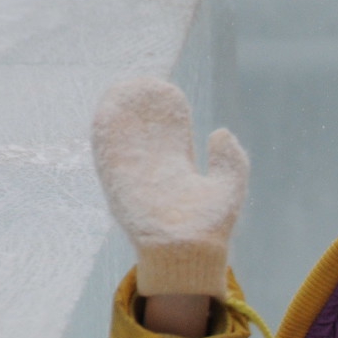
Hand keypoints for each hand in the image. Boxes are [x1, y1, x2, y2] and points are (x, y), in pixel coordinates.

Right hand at [92, 77, 248, 297]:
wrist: (189, 253)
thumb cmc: (210, 229)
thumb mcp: (228, 190)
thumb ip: (231, 161)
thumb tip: (221, 132)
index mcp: (179, 173)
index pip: (171, 136)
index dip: (169, 115)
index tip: (168, 93)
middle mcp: (155, 173)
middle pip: (146, 134)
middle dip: (145, 110)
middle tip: (146, 84)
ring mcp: (136, 178)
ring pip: (126, 140)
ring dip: (123, 115)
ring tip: (126, 88)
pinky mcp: (120, 185)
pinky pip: (109, 155)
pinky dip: (107, 132)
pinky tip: (108, 109)